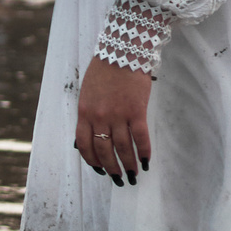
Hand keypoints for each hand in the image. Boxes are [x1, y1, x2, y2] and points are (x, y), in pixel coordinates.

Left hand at [75, 57, 152, 184]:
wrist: (123, 51)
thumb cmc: (104, 70)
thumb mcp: (87, 92)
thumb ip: (87, 114)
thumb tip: (86, 136)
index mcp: (84, 112)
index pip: (84, 145)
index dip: (91, 161)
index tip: (99, 170)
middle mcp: (99, 117)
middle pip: (104, 150)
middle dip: (111, 168)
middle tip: (119, 178)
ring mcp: (118, 115)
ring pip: (122, 148)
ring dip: (129, 164)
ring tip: (134, 175)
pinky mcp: (137, 111)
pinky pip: (141, 137)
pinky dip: (144, 151)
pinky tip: (147, 161)